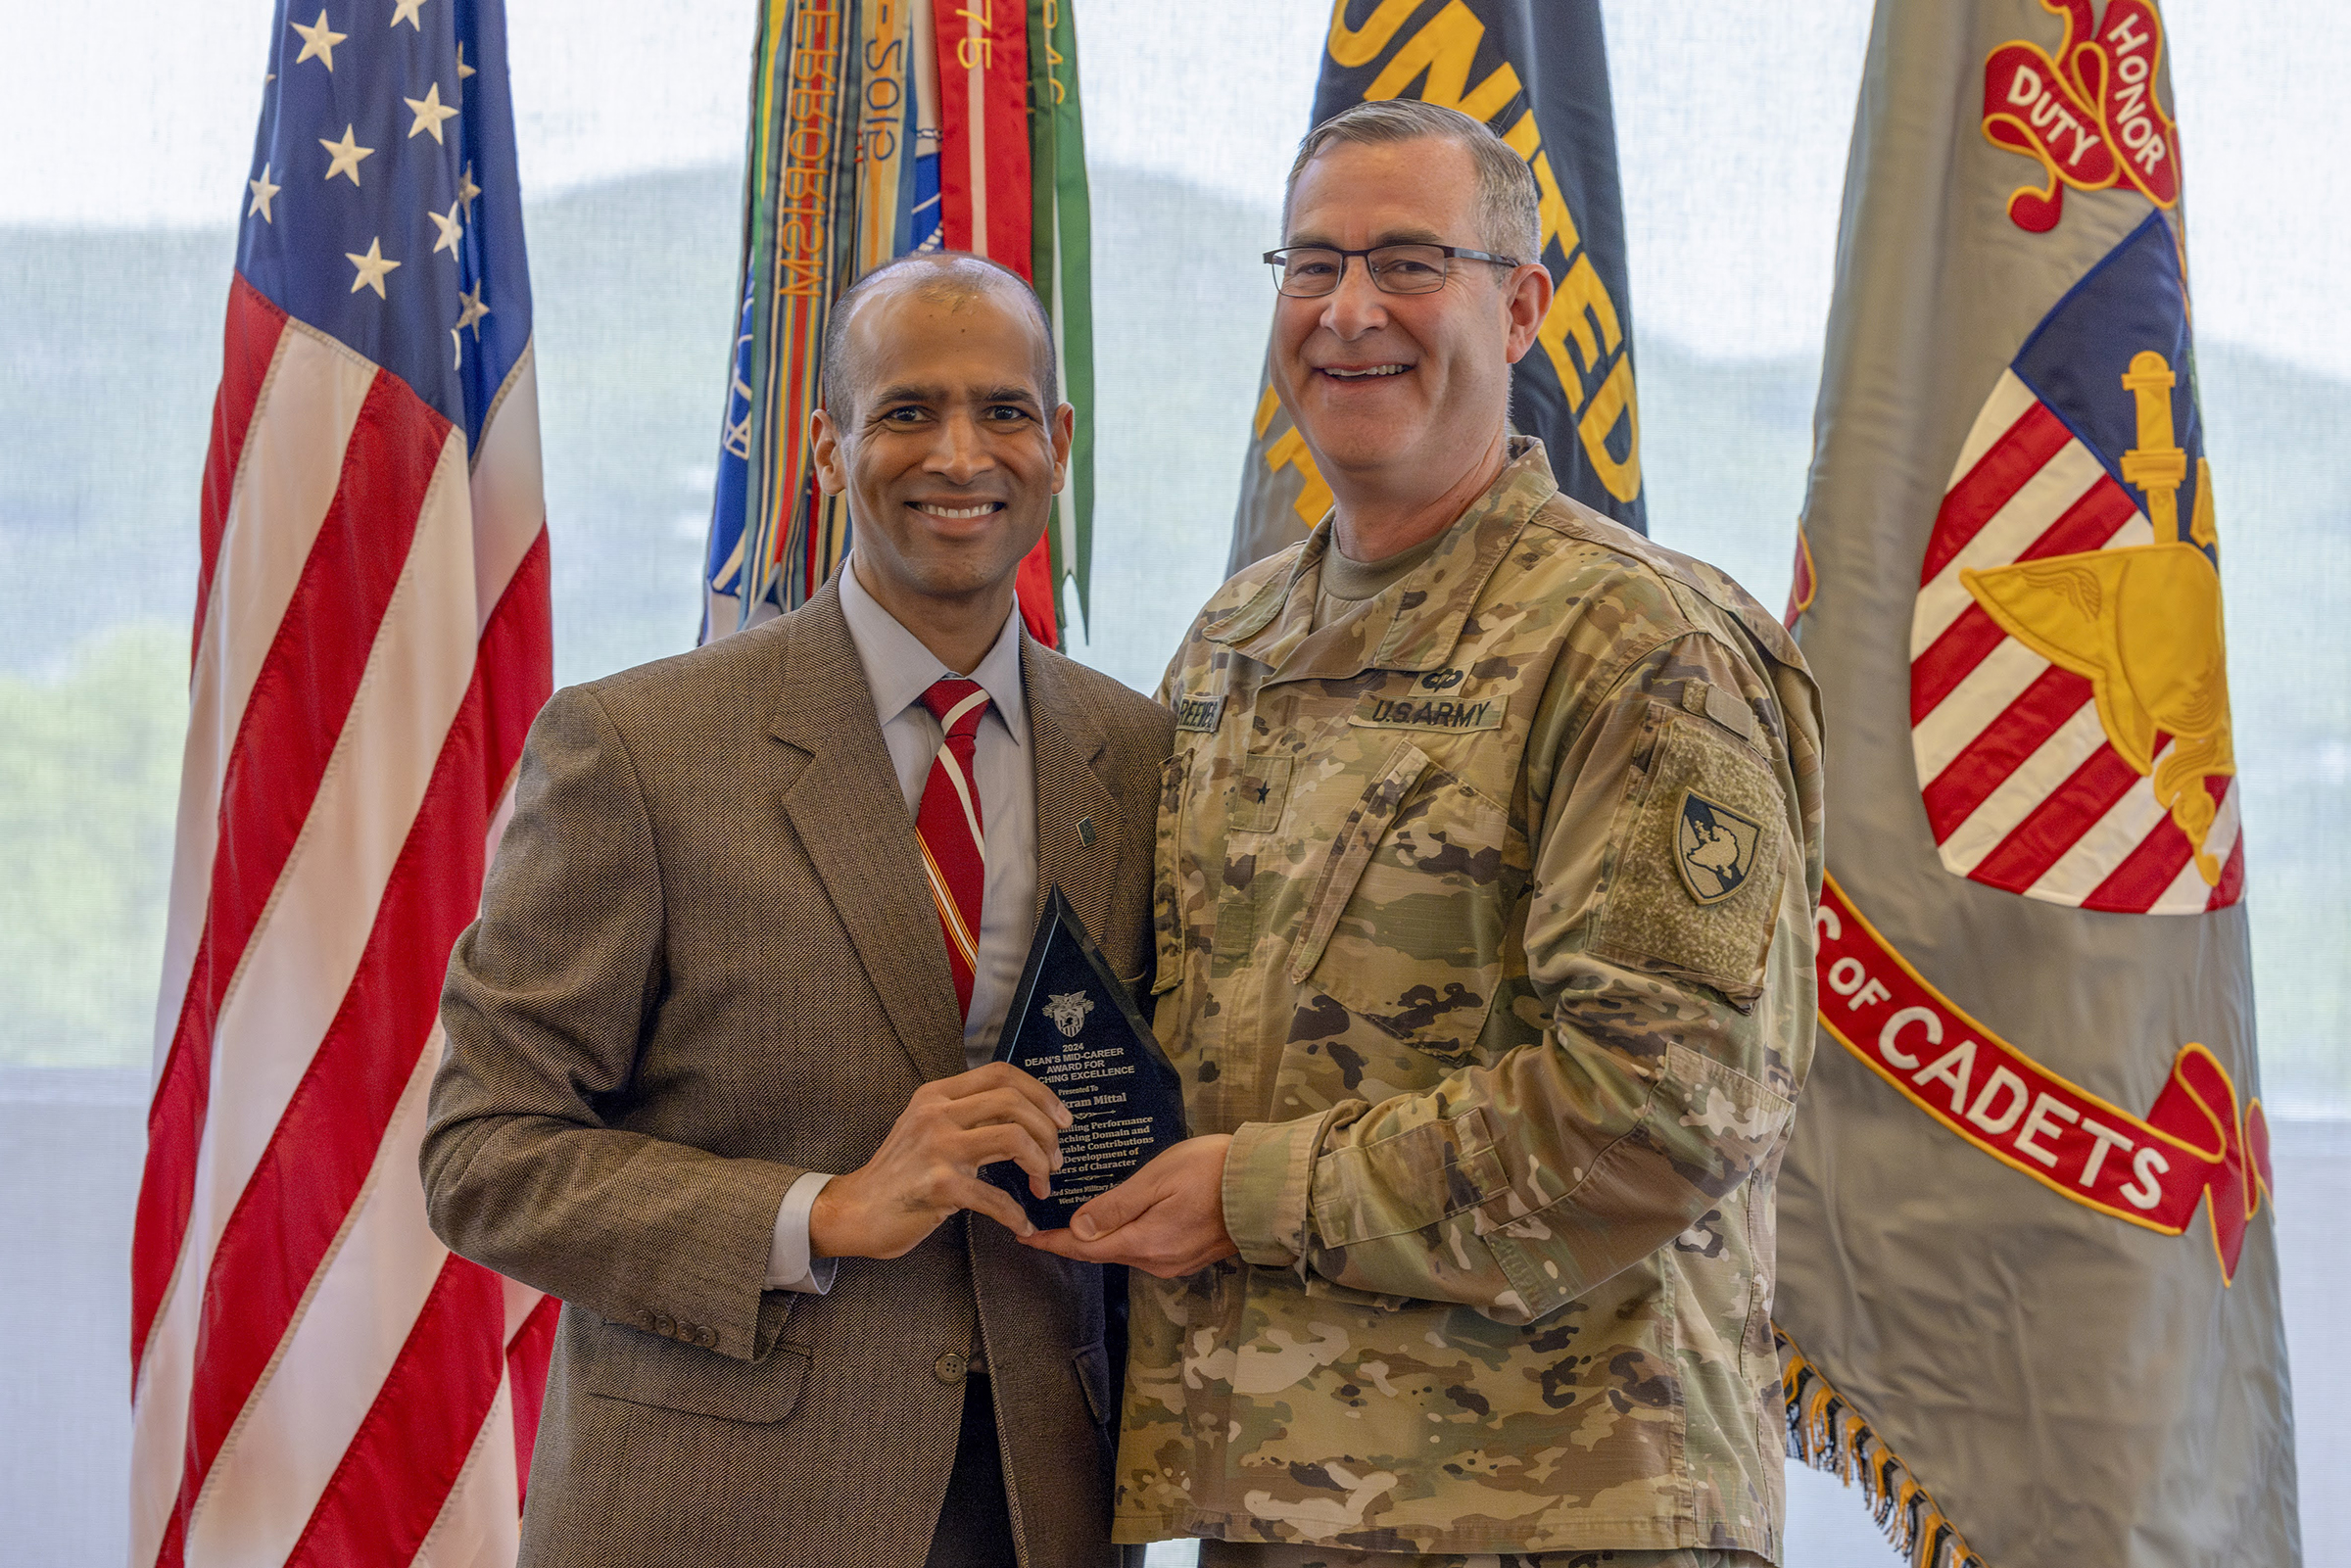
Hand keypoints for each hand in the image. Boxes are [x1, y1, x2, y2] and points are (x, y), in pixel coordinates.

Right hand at [809, 1062, 1069, 1258]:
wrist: (854, 1211)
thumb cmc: (899, 1173)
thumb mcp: (927, 1128)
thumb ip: (966, 1115)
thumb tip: (1022, 1114)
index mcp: (937, 1095)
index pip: (1002, 1074)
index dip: (1041, 1093)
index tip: (1061, 1119)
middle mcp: (937, 1113)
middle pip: (1014, 1103)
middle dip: (1048, 1133)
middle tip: (1055, 1160)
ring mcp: (937, 1149)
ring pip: (1014, 1139)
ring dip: (1040, 1164)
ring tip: (1042, 1185)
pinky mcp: (939, 1187)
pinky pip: (996, 1197)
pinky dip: (1017, 1214)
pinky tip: (1021, 1225)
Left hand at [1020, 1134, 1236, 1277]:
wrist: (1269, 1184)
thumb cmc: (1213, 1170)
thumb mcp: (1158, 1179)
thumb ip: (1116, 1206)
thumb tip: (1078, 1231)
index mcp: (1146, 1243)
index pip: (1086, 1249)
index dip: (1053, 1244)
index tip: (1025, 1238)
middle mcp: (1159, 1262)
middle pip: (1105, 1252)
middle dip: (1076, 1240)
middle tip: (1047, 1221)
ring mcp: (1177, 1263)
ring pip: (1127, 1251)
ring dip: (1104, 1237)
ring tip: (1083, 1218)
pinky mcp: (1191, 1256)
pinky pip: (1148, 1250)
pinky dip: (1128, 1237)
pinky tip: (1125, 1220)